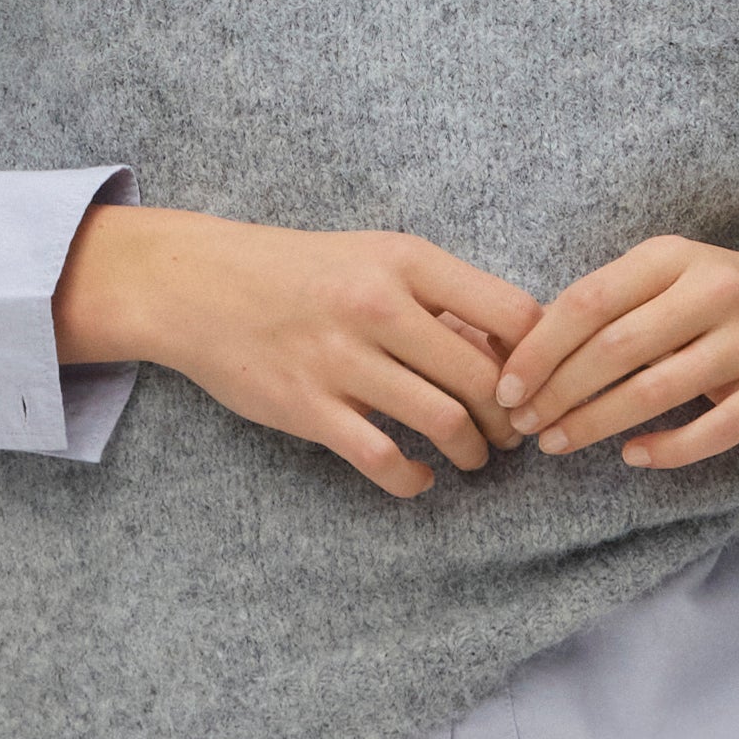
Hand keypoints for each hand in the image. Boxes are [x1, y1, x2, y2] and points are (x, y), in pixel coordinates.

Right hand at [54, 203, 542, 498]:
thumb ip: (439, 299)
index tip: (534, 380)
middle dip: (512, 418)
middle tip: (513, 433)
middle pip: (486, 378)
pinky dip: (415, 481)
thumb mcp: (374, 258)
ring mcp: (342, 360)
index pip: (513, 313)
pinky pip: (384, 460)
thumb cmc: (299, 272)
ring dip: (474, 452)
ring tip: (474, 457)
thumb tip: (508, 347)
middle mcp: (380, 306)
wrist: (198, 285)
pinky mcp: (309, 408)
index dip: (540, 358)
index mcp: (406, 261)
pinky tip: (420, 479)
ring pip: (445, 422)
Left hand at [499, 237, 738, 479]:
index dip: (539, 351)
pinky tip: (632, 456)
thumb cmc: (717, 298)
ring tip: (558, 443)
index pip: (589, 303)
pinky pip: (710, 431)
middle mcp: (714, 292)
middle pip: (615, 351)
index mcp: (673, 257)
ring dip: (596, 424)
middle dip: (558, 393)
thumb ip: (608, 301)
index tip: (505, 388)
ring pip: (655, 392)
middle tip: (523, 425)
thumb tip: (522, 349)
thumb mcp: (668, 276)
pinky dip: (665, 449)